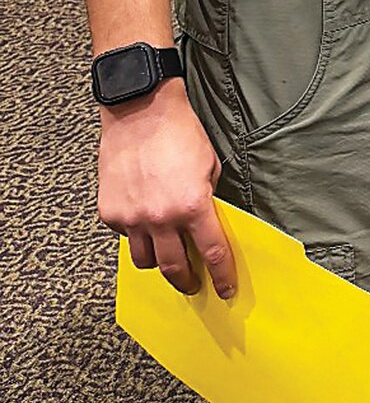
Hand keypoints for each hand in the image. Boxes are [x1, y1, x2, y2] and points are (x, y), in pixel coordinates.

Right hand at [97, 81, 236, 298]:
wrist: (142, 113)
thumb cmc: (180, 134)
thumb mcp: (209, 166)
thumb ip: (208, 198)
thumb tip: (205, 222)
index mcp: (193, 206)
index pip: (212, 252)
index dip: (222, 275)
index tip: (226, 289)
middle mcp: (161, 218)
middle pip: (174, 267)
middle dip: (187, 281)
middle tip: (194, 284)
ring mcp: (133, 218)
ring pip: (145, 261)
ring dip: (159, 262)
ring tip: (167, 254)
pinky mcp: (110, 213)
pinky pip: (127, 238)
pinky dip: (138, 235)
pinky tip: (145, 221)